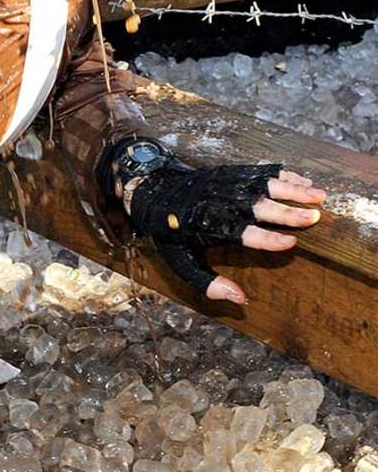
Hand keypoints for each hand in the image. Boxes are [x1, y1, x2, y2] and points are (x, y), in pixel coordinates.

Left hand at [128, 164, 325, 304]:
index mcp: (208, 226)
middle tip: (315, 218)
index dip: (266, 239)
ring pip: (264, 185)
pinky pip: (259, 171)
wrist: (152, 191)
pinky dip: (283, 175)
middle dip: (287, 213)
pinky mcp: (229, 172)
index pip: (242, 234)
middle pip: (258, 207)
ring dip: (293, 190)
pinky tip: (303, 182)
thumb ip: (208, 283)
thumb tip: (240, 300)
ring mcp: (225, 184)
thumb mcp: (180, 261)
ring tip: (320, 196)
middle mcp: (220, 203)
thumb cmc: (170, 232)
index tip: (291, 243)